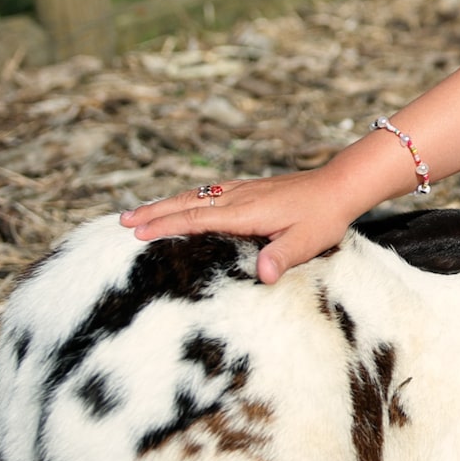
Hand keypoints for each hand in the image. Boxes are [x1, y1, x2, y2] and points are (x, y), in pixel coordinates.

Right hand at [119, 172, 357, 283]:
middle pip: (186, 203)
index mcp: (245, 212)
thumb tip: (263, 274)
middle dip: (153, 212)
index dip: (166, 226)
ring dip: (164, 204)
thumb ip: (282, 257)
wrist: (338, 187)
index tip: (137, 233)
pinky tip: (178, 205)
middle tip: (121, 222)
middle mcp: (237, 197)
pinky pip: (206, 193)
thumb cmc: (322, 216)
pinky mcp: (247, 190)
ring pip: (193, 196)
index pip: (197, 220)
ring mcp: (241, 191)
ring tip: (137, 213)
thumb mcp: (307, 241)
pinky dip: (183, 199)